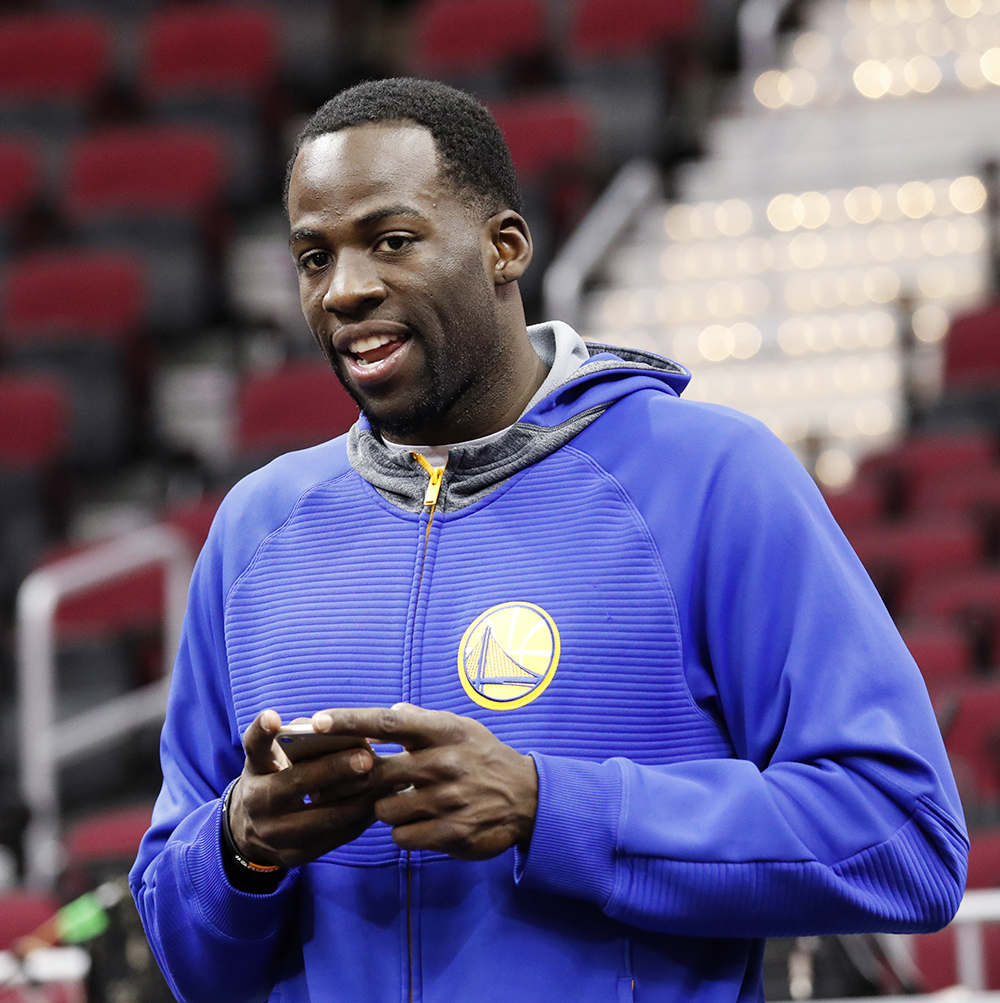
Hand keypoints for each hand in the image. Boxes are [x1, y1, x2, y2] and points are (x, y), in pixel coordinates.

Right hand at [228, 710, 385, 867]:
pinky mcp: (296, 855)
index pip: (254, 746)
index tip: (273, 716)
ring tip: (387, 779)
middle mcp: (258, 801)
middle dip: (335, 769)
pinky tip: (382, 800)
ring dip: (360, 797)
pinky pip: (337, 836)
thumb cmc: (278, 777)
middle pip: (297, 782)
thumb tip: (342, 729)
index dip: (262, 731)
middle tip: (366, 757)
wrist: (254, 830)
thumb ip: (302, 737)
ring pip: (325, 816)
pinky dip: (362, 817)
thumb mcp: (278, 756)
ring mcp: (275, 833)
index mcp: (256, 768)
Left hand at [310, 703, 537, 860]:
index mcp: (442, 732)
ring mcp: (445, 800)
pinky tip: (421, 822)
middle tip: (343, 783)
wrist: (527, 797)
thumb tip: (391, 711)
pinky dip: (405, 831)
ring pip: (384, 810)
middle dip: (353, 780)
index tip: (316, 720)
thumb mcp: (461, 729)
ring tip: (406, 803)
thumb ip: (423, 722)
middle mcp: (442, 763)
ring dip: (386, 809)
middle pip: (375, 772)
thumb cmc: (484, 757)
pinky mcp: (449, 832)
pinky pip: (402, 836)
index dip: (349, 721)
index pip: (387, 722)